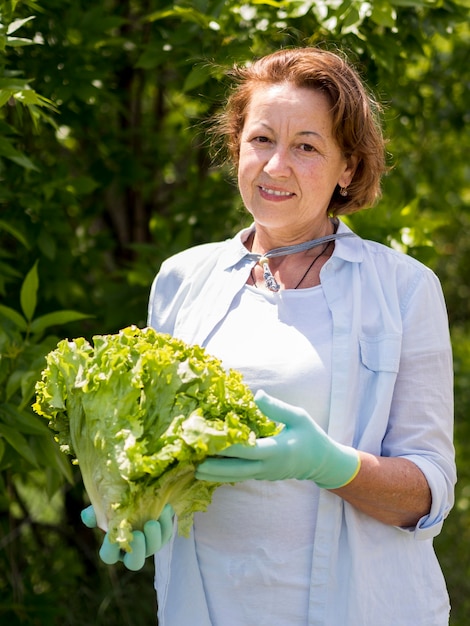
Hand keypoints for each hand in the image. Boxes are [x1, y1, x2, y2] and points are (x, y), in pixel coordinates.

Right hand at [80, 504, 173, 570]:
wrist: (141, 496)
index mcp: (116, 546)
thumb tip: (87, 516)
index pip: (109, 556)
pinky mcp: (164, 535)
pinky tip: (164, 509)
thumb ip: (96, 512)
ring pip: (154, 548)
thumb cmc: (120, 505)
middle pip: (135, 563)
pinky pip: (166, 533)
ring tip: (152, 523)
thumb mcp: (106, 507)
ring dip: (153, 537)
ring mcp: (150, 545)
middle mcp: (134, 550)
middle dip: (137, 551)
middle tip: (137, 535)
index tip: (111, 535)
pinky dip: (165, 522)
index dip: (109, 549)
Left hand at [195, 390, 360, 489]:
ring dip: (216, 473)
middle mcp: (268, 466)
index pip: (248, 450)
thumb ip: (277, 408)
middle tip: (194, 463)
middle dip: (215, 467)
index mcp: (277, 450)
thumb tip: (256, 395)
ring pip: (237, 476)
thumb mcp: (298, 417)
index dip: (228, 447)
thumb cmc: (311, 436)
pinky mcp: (262, 476)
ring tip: (195, 470)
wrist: (322, 462)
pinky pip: (241, 475)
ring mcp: (264, 474)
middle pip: (237, 469)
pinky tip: (210, 470)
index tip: (210, 442)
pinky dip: (225, 474)